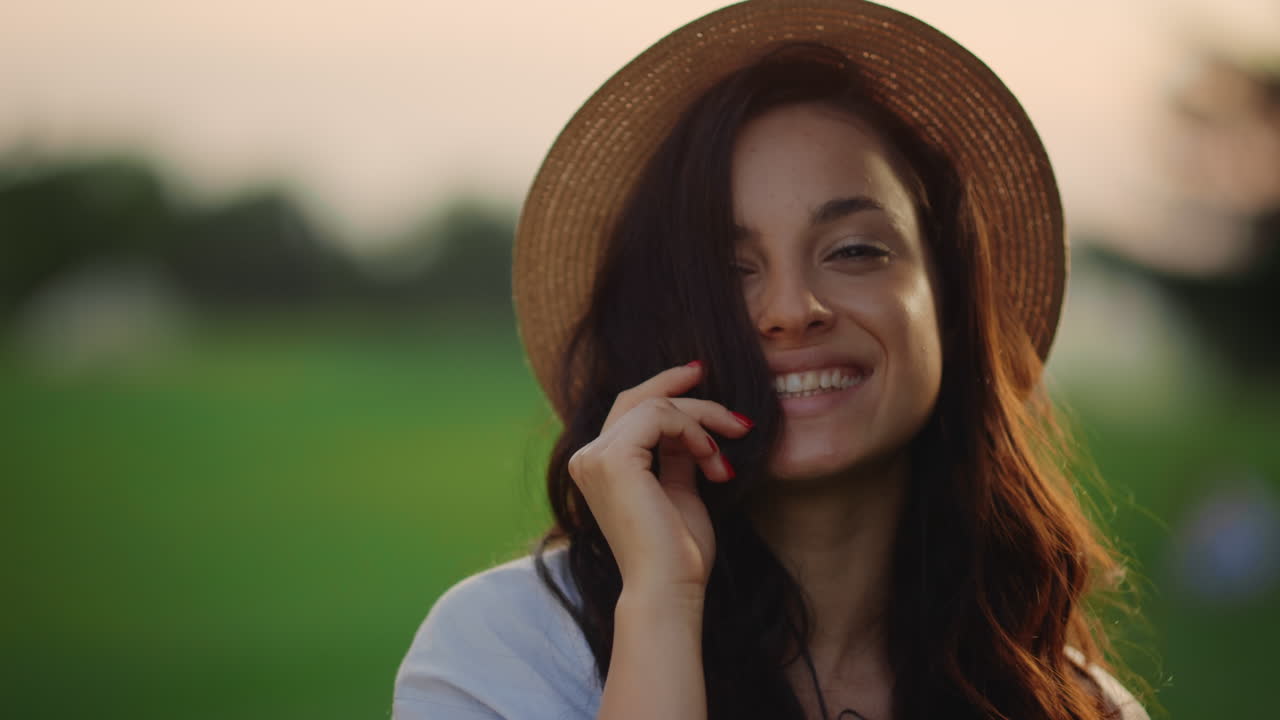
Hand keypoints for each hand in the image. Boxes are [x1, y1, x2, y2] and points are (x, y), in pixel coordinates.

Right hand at [567, 362, 752, 596]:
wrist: (668, 587)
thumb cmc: (677, 552)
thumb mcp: (679, 491)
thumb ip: (677, 457)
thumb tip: (692, 429)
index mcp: (598, 467)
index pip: (628, 413)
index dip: (664, 390)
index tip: (700, 380)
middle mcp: (587, 458)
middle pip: (637, 400)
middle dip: (681, 387)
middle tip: (718, 390)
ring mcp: (595, 456)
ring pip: (654, 405)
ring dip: (700, 422)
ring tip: (722, 460)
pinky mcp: (613, 458)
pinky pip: (659, 416)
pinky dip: (693, 430)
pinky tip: (712, 459)